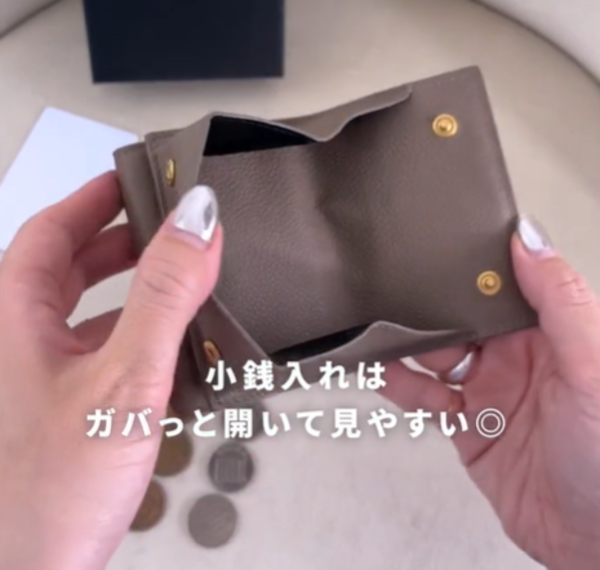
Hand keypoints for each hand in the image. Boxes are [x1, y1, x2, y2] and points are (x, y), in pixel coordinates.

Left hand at [0, 173, 221, 569]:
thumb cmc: (54, 491)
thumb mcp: (125, 376)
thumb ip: (165, 294)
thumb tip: (196, 221)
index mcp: (15, 318)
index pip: (51, 232)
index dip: (93, 200)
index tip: (132, 180)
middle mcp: (18, 342)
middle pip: (65, 267)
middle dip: (116, 240)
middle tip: (163, 225)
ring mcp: (37, 377)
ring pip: (81, 309)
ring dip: (125, 285)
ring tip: (172, 273)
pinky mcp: (60, 407)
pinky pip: (95, 347)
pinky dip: (129, 329)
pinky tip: (162, 341)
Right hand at [381, 216, 599, 569]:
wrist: (595, 542)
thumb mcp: (594, 366)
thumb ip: (560, 302)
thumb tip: (529, 239)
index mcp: (553, 334)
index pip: (503, 286)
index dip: (471, 269)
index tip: (437, 248)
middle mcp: (518, 358)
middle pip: (461, 318)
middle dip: (430, 307)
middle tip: (396, 294)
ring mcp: (490, 391)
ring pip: (437, 356)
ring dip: (408, 346)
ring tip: (381, 336)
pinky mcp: (468, 426)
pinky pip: (426, 397)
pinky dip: (403, 386)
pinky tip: (389, 377)